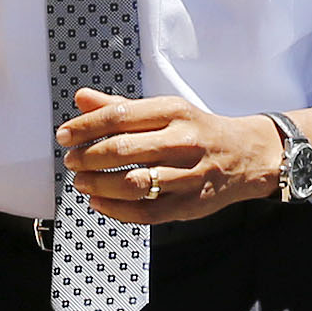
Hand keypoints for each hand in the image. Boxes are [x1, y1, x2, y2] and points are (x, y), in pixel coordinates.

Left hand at [57, 90, 285, 222]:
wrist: (247, 156)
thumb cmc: (197, 130)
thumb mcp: (165, 110)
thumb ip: (122, 107)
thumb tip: (81, 99)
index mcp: (174, 111)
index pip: (120, 115)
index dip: (86, 126)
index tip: (64, 135)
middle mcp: (182, 141)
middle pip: (124, 149)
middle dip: (88, 156)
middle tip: (70, 160)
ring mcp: (188, 175)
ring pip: (134, 183)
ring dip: (99, 184)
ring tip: (81, 182)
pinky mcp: (191, 205)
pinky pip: (147, 212)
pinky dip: (117, 210)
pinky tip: (99, 202)